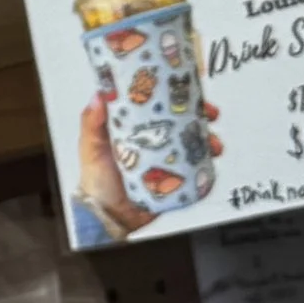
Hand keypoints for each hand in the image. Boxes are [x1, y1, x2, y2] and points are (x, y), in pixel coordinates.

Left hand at [78, 93, 223, 241]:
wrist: (108, 217)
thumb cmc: (96, 181)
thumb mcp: (90, 147)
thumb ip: (91, 123)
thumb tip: (99, 95)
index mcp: (134, 128)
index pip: (158, 105)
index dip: (174, 93)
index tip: (187, 85)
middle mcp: (153, 141)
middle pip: (182, 121)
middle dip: (201, 115)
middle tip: (211, 114)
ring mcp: (166, 160)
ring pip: (193, 143)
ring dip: (208, 140)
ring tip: (213, 144)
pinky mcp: (175, 179)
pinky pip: (195, 168)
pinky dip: (207, 163)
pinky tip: (210, 160)